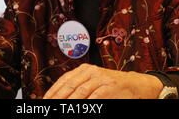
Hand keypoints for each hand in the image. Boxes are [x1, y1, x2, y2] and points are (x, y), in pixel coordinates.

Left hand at [43, 63, 163, 98]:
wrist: (135, 84)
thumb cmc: (111, 86)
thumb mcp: (92, 84)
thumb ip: (78, 89)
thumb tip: (59, 97)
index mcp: (83, 70)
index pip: (63, 81)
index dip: (52, 92)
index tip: (43, 102)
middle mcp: (90, 71)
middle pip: (69, 86)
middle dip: (57, 98)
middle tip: (48, 106)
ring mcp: (101, 77)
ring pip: (80, 91)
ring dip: (70, 102)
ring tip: (62, 109)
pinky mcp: (110, 86)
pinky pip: (95, 96)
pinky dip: (87, 104)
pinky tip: (81, 108)